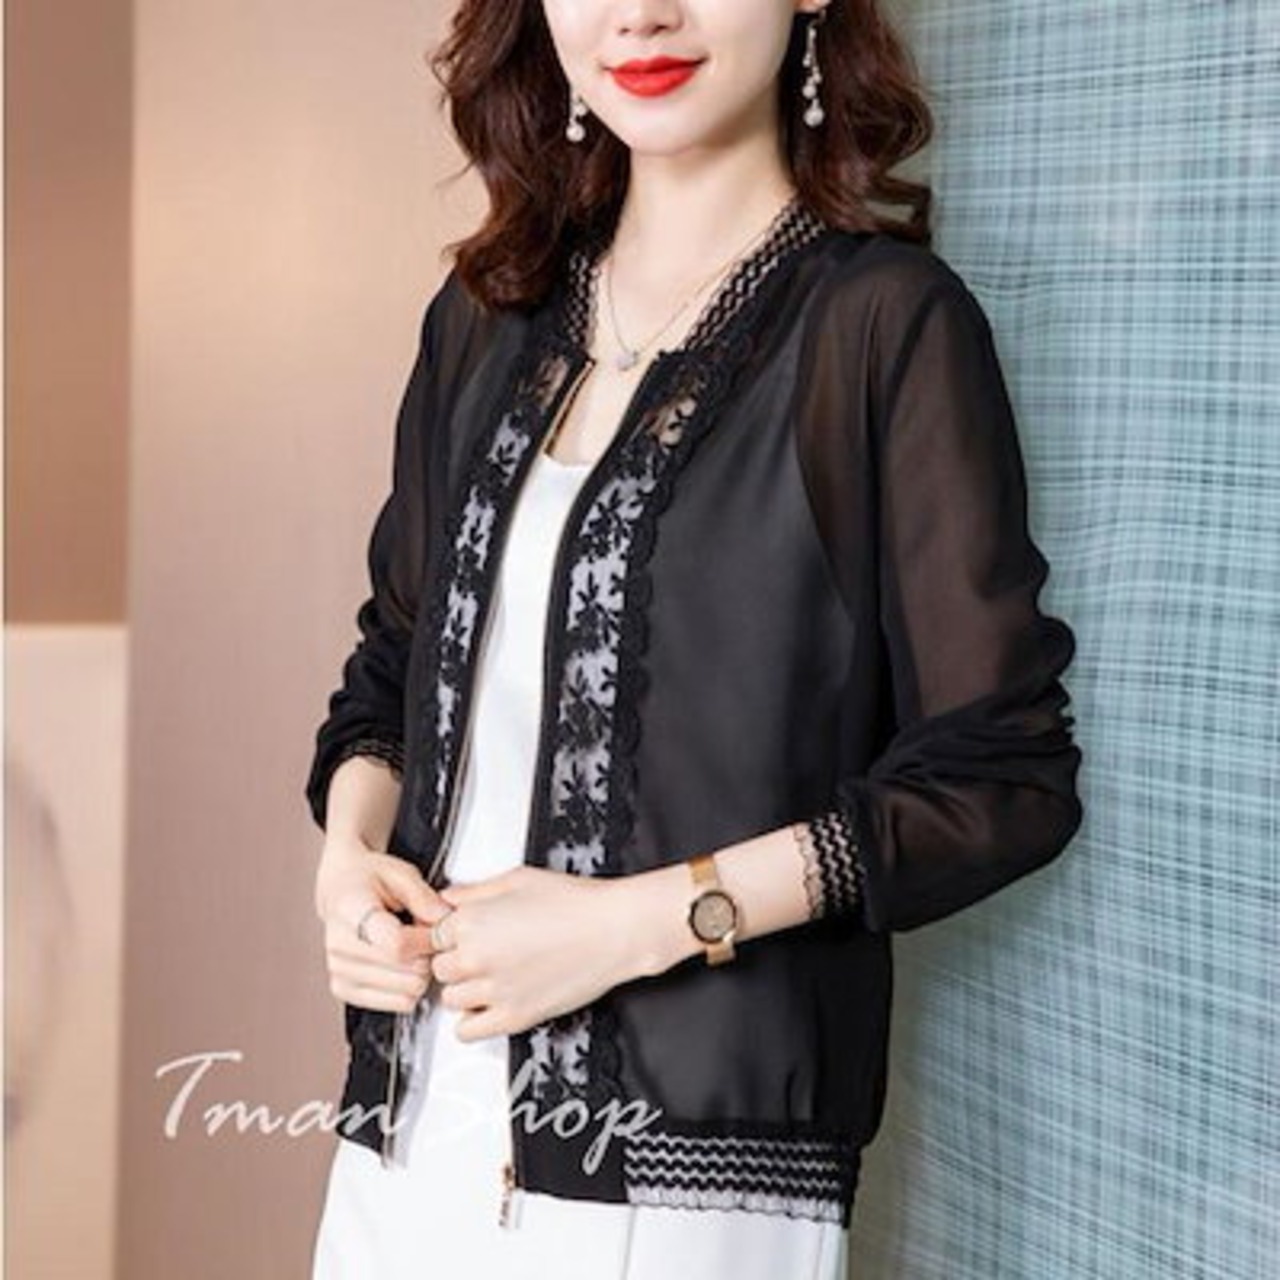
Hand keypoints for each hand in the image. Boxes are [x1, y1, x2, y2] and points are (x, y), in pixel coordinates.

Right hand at [314, 838, 451, 1013]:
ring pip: (403, 992)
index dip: (427, 940)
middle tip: (428, 938)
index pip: (396, 943)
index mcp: (350, 909)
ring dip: (420, 974)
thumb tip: (446, 921)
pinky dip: (410, 989)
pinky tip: (407, 967)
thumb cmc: (371, 878)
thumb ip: (425, 897)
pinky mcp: (344, 989)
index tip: (437, 929)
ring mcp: (338, 970)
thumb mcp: (400, 873)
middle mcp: (339, 944)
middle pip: (404, 972)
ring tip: (415, 950)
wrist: (341, 888)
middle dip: (428, 956)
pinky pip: (395, 1004)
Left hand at [429, 865, 643, 1041]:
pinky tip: (491, 1001)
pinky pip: (466, 1031)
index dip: (452, 932)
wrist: (614, 930)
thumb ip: (474, 890)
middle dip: (458, 958)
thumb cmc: (576, 902)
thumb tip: (449, 898)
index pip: (433, 933)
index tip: (466, 932)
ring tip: (494, 974)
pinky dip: (473, 1020)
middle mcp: (475, 957)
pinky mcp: (512, 1017)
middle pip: (439, 967)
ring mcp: (492, 990)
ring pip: (450, 998)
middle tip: (485, 951)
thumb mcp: (518, 879)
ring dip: (466, 988)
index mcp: (471, 920)